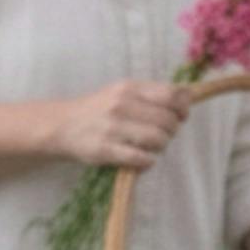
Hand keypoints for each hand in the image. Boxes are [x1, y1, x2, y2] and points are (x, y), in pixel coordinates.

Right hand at [50, 80, 190, 169]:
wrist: (60, 126)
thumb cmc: (98, 110)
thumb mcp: (122, 92)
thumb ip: (152, 94)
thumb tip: (188, 97)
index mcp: (129, 88)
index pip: (172, 95)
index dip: (183, 108)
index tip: (180, 116)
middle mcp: (121, 105)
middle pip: (168, 120)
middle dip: (172, 131)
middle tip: (162, 135)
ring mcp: (112, 128)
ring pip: (157, 139)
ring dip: (161, 146)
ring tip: (152, 147)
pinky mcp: (104, 150)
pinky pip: (140, 158)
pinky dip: (148, 161)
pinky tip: (143, 159)